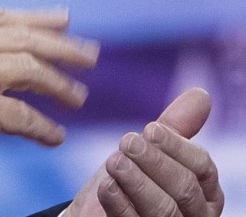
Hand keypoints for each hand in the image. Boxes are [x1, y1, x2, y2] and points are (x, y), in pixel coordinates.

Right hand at [0, 8, 98, 216]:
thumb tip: (15, 64)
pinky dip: (44, 128)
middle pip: (18, 37)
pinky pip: (24, 116)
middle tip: (89, 56)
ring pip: (27, 68)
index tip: (64, 20)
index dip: (34, 18)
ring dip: (59, 85)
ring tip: (79, 97)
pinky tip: (54, 137)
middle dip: (60, 46)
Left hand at [68, 87, 223, 216]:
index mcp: (204, 191)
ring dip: (137, 181)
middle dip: (155, 162)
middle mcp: (193, 215)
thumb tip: (201, 94)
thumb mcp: (149, 151)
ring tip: (115, 161)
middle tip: (128, 142)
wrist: (95, 211)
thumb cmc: (129, 178)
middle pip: (185, 189)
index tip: (150, 129)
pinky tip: (106, 186)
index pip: (202, 167)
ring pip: (164, 210)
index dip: (177, 146)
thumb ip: (174, 127)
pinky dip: (120, 204)